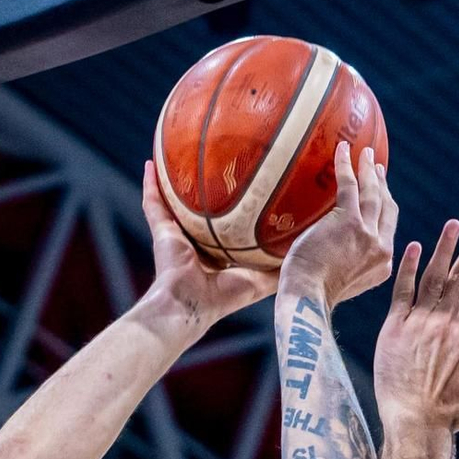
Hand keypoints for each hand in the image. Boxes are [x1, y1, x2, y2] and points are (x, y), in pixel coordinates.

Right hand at [141, 161, 279, 330]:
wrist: (191, 306)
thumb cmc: (225, 297)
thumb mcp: (261, 280)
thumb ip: (280, 267)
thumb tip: (307, 249)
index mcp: (218, 254)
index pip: (228, 227)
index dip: (237, 210)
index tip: (250, 188)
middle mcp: (197, 243)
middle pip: (202, 210)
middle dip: (207, 190)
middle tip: (217, 162)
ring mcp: (176, 236)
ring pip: (175, 202)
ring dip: (175, 181)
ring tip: (177, 152)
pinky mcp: (161, 232)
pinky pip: (153, 203)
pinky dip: (151, 184)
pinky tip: (151, 162)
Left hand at [281, 143, 396, 307]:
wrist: (307, 298)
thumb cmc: (312, 295)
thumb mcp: (341, 282)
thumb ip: (347, 266)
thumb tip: (333, 253)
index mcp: (382, 267)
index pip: (388, 232)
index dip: (386, 208)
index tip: (382, 193)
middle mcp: (381, 250)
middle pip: (387, 209)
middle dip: (383, 185)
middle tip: (376, 167)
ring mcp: (367, 235)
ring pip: (373, 194)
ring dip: (369, 170)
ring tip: (366, 153)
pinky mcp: (349, 222)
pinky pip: (350, 186)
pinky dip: (347, 166)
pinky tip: (343, 151)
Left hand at [374, 215, 458, 434]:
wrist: (412, 423)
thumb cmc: (452, 413)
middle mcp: (444, 322)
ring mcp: (417, 323)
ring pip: (433, 276)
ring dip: (445, 247)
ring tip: (455, 224)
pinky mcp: (393, 328)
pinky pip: (401, 292)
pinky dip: (408, 269)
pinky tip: (414, 246)